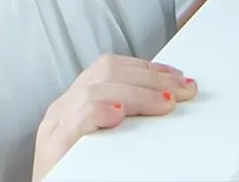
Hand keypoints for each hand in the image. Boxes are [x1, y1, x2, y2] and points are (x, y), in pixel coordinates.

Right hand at [31, 54, 196, 180]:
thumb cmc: (76, 177)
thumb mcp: (99, 145)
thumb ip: (118, 123)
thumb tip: (164, 104)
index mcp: (73, 105)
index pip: (107, 68)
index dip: (144, 67)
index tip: (177, 76)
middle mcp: (62, 109)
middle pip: (104, 73)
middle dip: (148, 76)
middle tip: (184, 88)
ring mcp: (55, 126)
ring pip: (94, 90)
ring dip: (136, 93)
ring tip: (166, 102)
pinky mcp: (54, 147)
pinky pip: (75, 120)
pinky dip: (98, 112)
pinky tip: (118, 113)